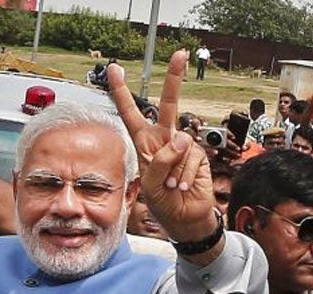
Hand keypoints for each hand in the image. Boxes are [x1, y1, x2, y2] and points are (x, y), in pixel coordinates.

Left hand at [108, 50, 216, 242]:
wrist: (184, 219)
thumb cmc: (162, 203)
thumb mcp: (150, 185)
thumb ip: (159, 161)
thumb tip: (181, 138)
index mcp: (145, 145)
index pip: (132, 115)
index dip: (122, 94)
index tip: (115, 71)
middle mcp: (164, 141)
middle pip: (168, 106)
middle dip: (174, 80)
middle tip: (180, 54)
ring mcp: (182, 148)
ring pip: (179, 144)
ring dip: (173, 170)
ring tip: (170, 186)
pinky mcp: (198, 156)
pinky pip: (191, 158)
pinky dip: (185, 175)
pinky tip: (182, 186)